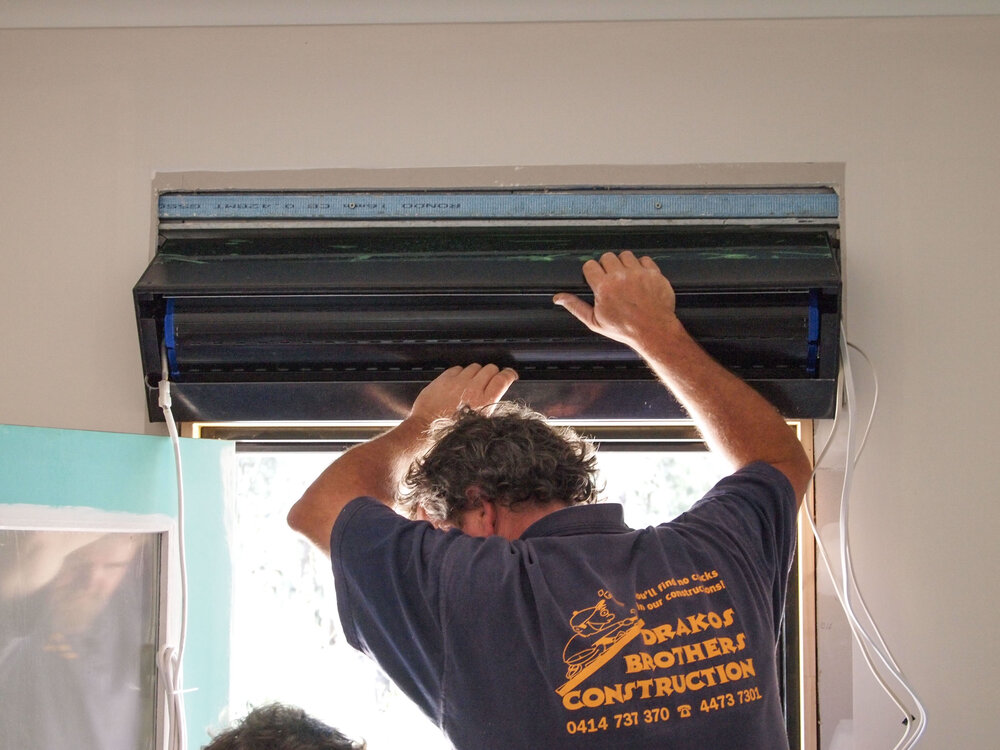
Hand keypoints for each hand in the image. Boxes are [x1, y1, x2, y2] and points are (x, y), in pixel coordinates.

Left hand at [409, 364, 517, 425]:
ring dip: (476, 373)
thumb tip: (496, 393)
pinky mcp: (445, 379)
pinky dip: (461, 373)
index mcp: (485, 402)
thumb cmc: (450, 431)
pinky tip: (459, 383)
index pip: (503, 378)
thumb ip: (489, 406)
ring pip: (475, 367)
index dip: (509, 374)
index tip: (510, 374)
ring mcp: (458, 382)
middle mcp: (473, 389)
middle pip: (491, 369)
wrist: (426, 430)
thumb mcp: (479, 423)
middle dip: (493, 373)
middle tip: (489, 380)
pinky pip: (459, 368)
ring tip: (472, 383)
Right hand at [553, 251, 678, 350]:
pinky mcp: (654, 273)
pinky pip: (645, 259)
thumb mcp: (595, 321)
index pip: (590, 265)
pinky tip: (640, 279)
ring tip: (626, 278)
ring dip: (624, 264)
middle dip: (607, 267)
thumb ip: (575, 306)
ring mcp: (638, 273)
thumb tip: (559, 298)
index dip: (592, 272)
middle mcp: (620, 277)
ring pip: (625, 255)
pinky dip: (642, 266)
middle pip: (607, 256)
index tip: (596, 279)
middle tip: (612, 280)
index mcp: (604, 287)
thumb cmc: (625, 328)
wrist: (653, 331)